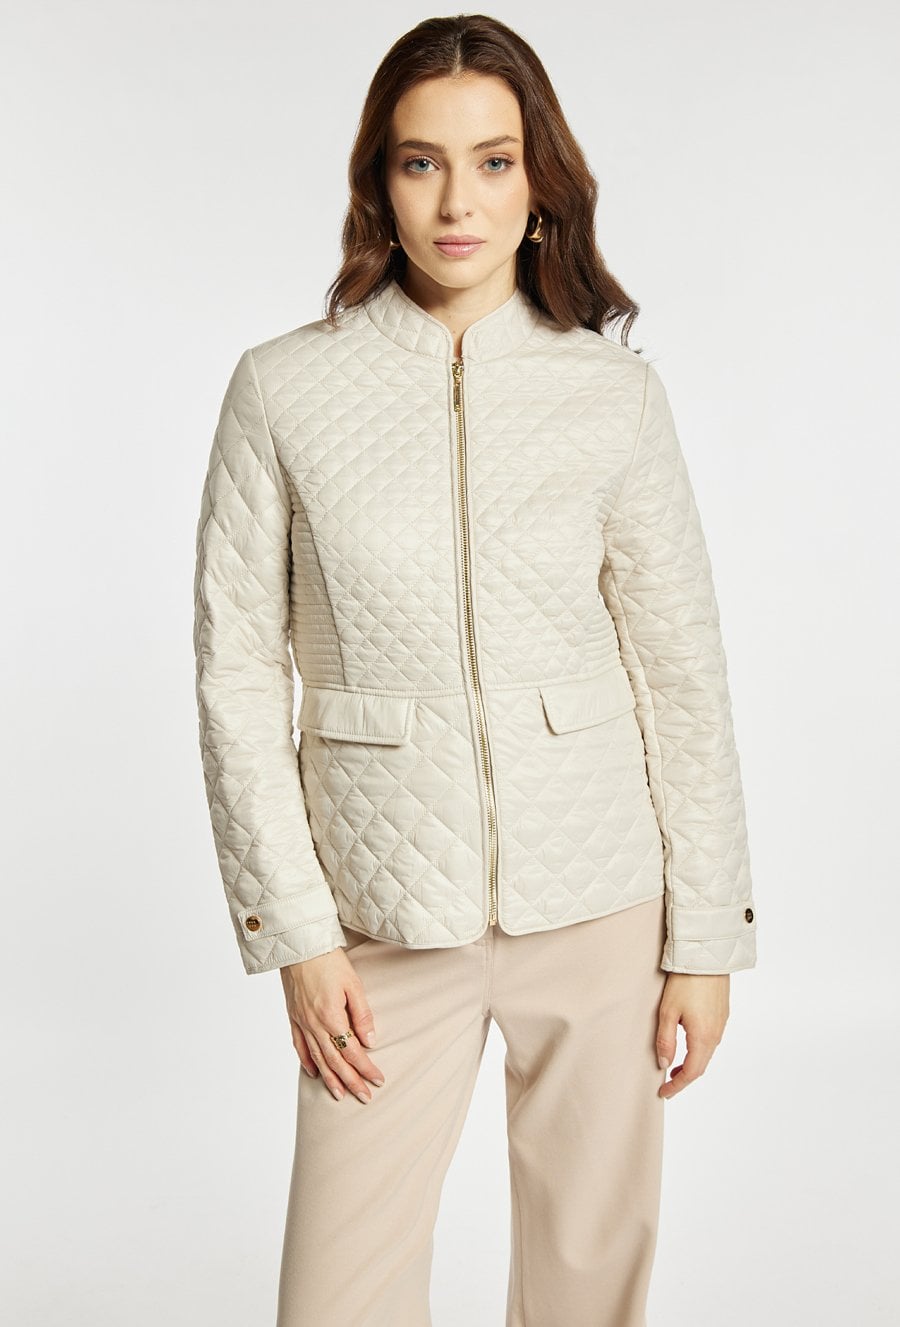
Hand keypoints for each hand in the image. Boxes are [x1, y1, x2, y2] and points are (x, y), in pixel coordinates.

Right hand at [280, 948, 385, 1103]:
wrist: (299, 944)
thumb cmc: (329, 960)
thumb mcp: (353, 983)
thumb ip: (362, 1013)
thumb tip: (370, 1041)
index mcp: (331, 1017)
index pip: (352, 1051)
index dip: (365, 1068)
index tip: (378, 1080)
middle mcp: (314, 1024)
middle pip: (335, 1061)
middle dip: (351, 1081)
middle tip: (364, 1097)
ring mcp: (301, 1022)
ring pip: (317, 1058)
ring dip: (330, 1079)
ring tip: (340, 1095)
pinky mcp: (292, 1017)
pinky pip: (299, 1046)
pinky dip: (307, 1062)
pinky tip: (314, 1073)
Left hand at [655, 973, 729, 1099]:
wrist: (708, 956)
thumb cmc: (686, 982)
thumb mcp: (668, 1012)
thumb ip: (665, 1041)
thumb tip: (664, 1064)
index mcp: (703, 1037)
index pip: (692, 1072)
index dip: (678, 1085)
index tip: (664, 1092)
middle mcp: (716, 1034)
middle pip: (701, 1065)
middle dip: (684, 1077)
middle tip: (667, 1083)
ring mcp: (721, 1024)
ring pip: (707, 1053)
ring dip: (692, 1063)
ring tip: (674, 1066)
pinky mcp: (722, 1014)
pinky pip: (711, 1040)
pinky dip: (699, 1050)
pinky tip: (688, 1044)